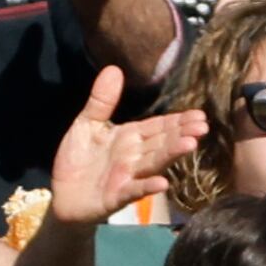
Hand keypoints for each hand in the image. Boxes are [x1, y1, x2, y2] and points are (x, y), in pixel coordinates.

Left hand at [47, 67, 210, 225]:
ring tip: (191, 145)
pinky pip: (134, 190)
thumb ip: (102, 100)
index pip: (158, 126)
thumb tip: (114, 68)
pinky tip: (162, 183)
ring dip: (172, 154)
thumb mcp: (87, 124)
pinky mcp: (116, 196)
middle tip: (203, 126)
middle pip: (162, 143)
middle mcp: (135, 156)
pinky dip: (147, 187)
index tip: (199, 114)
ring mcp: (128, 177)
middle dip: (182, 134)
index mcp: (130, 137)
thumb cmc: (79, 159)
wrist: (62, 195)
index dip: (178, 120)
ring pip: (154, 163)